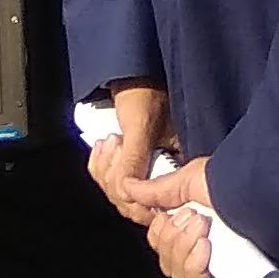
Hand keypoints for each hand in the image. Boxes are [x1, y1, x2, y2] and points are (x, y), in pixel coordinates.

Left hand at [81, 84, 169, 226]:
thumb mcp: (140, 125)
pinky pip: (108, 180)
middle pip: (136, 201)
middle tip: (116, 146)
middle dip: (116, 178)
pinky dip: (98, 166)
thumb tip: (124, 193)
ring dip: (105, 169)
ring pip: (118, 192)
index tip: (122, 182)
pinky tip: (101, 146)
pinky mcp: (129, 166)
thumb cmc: (143, 91)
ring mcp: (146, 170)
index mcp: (179, 166)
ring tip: (109, 140)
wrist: (129, 75)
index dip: (138, 199)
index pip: (160, 202)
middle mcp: (165, 173)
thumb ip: (134, 160)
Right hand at [124, 152, 225, 277]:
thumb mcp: (193, 179)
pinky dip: (195, 268)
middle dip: (174, 238)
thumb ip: (159, 189)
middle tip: (197, 218)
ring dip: (184, 250)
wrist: (270, 195)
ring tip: (205, 229)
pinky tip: (206, 250)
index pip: (158, 240)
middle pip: (165, 258)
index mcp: (191, 224)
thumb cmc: (235, 183)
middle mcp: (201, 246)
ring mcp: (215, 266)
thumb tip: (126, 187)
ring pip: (177, 272)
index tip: (176, 213)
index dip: (160, 231)